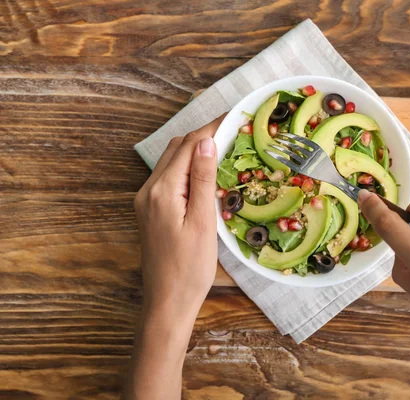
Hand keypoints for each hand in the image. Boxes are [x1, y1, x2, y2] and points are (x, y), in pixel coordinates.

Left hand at [125, 117, 221, 399]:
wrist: (167, 301)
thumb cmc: (190, 268)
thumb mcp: (202, 223)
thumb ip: (202, 180)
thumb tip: (206, 141)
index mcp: (162, 190)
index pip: (188, 146)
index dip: (212, 127)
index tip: (234, 116)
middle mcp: (148, 190)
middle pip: (176, 148)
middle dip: (203, 135)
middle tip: (233, 130)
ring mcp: (146, 200)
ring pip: (171, 161)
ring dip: (194, 149)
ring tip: (223, 147)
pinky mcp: (150, 210)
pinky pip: (169, 177)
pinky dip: (187, 166)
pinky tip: (205, 172)